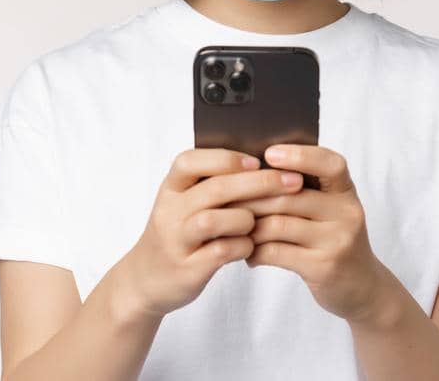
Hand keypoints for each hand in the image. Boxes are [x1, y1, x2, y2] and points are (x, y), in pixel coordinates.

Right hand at [115, 148, 306, 317]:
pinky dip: (243, 246)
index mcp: (171, 190)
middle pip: (214, 189)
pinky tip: (250, 245)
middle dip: (259, 183)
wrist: (146, 280)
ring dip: (246, 218)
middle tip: (292, 182)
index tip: (257, 161)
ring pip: (214, 220)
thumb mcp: (186, 204)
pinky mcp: (187, 268)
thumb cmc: (180, 234)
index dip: (225, 158)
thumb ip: (215, 185)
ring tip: (258, 223)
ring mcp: (175, 241)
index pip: (189, 161)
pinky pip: (221, 251)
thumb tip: (270, 164)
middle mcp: (169, 212)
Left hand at [224, 144, 390, 322]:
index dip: (301, 156)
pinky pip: (276, 252)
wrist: (362, 287)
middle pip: (290, 196)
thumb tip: (254, 172)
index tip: (269, 153)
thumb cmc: (334, 242)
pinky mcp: (323, 266)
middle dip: (252, 197)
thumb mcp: (332, 212)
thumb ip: (306, 192)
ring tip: (235, 230)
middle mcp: (347, 213)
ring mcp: (337, 241)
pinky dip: (254, 252)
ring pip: (277, 224)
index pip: (331, 164)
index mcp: (346, 193)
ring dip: (248, 228)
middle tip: (225, 200)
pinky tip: (248, 254)